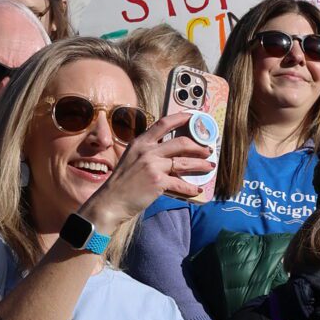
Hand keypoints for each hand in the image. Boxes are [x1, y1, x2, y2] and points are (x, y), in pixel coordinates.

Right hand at [84, 109, 213, 230]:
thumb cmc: (121, 182)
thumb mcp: (131, 158)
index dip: (181, 118)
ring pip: (185, 162)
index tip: (194, 118)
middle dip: (198, 146)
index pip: (164, 123)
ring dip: (200, 165)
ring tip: (209, 166)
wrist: (110, 202)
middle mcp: (147, 151)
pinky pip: (180, 183)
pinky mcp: (158, 182)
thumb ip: (148, 152)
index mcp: (140, 142)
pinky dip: (190, 188)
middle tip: (207, 150)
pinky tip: (196, 189)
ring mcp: (153, 166)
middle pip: (181, 142)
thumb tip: (169, 151)